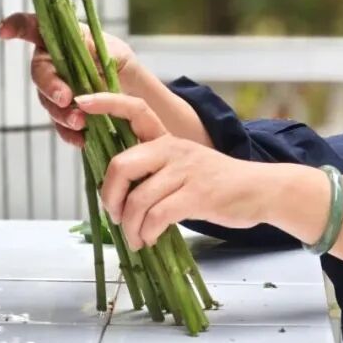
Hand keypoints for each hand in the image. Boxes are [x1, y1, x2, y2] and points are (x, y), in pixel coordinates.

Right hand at [0, 12, 136, 147]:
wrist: (137, 97)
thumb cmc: (123, 68)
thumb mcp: (115, 52)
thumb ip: (93, 48)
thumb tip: (78, 43)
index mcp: (62, 41)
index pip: (34, 28)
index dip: (17, 27)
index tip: (4, 32)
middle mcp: (54, 65)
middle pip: (40, 73)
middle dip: (50, 86)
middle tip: (64, 98)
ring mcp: (56, 91)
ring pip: (48, 102)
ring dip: (61, 113)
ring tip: (80, 121)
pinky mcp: (63, 115)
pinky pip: (59, 126)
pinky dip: (69, 133)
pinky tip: (80, 139)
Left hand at [74, 92, 267, 249]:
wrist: (261, 191)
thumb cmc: (219, 184)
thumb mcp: (185, 167)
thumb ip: (155, 172)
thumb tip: (118, 195)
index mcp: (167, 139)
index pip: (135, 110)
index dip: (106, 103)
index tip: (81, 103)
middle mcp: (173, 149)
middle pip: (122, 165)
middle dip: (109, 196)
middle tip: (114, 216)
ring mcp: (186, 171)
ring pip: (138, 199)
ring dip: (130, 226)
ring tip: (135, 238)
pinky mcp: (198, 195)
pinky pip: (158, 216)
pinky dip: (148, 232)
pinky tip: (150, 239)